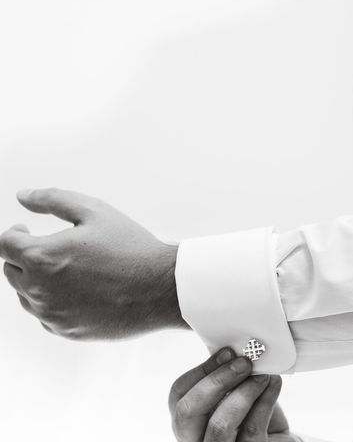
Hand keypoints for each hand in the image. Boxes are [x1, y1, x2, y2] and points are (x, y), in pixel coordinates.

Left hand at [0, 188, 187, 339]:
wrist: (161, 289)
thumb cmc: (132, 249)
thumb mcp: (95, 211)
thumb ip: (53, 199)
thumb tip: (23, 197)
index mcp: (42, 257)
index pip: (5, 244)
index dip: (14, 233)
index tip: (26, 230)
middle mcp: (39, 290)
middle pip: (12, 270)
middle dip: (25, 256)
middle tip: (53, 247)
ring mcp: (52, 314)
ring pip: (26, 295)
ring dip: (37, 280)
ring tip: (71, 269)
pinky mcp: (67, 331)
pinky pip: (46, 315)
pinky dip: (54, 301)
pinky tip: (81, 290)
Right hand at [169, 348, 300, 441]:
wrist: (281, 440)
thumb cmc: (257, 414)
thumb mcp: (239, 390)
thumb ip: (232, 375)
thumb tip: (238, 350)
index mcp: (190, 420)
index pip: (178, 395)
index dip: (201, 370)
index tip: (227, 352)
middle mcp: (196, 439)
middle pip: (187, 412)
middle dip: (217, 381)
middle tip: (244, 362)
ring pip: (219, 425)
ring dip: (243, 392)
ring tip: (263, 375)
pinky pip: (251, 430)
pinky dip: (265, 402)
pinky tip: (273, 385)